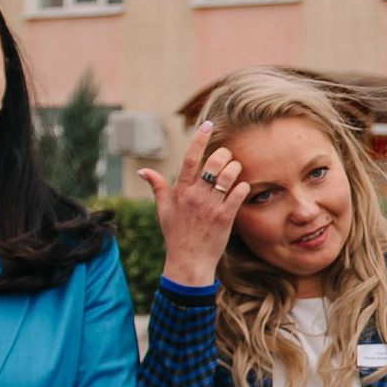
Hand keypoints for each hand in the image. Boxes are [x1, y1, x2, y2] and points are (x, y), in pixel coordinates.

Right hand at [136, 120, 250, 287]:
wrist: (188, 261)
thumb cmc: (176, 234)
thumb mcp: (162, 210)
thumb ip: (157, 187)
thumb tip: (142, 171)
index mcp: (180, 191)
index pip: (189, 159)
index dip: (199, 140)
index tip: (207, 125)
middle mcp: (195, 196)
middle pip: (214, 163)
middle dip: (224, 154)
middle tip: (227, 156)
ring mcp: (211, 206)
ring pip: (229, 176)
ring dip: (236, 168)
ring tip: (236, 170)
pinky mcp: (225, 218)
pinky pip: (239, 193)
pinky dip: (244, 186)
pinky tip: (242, 187)